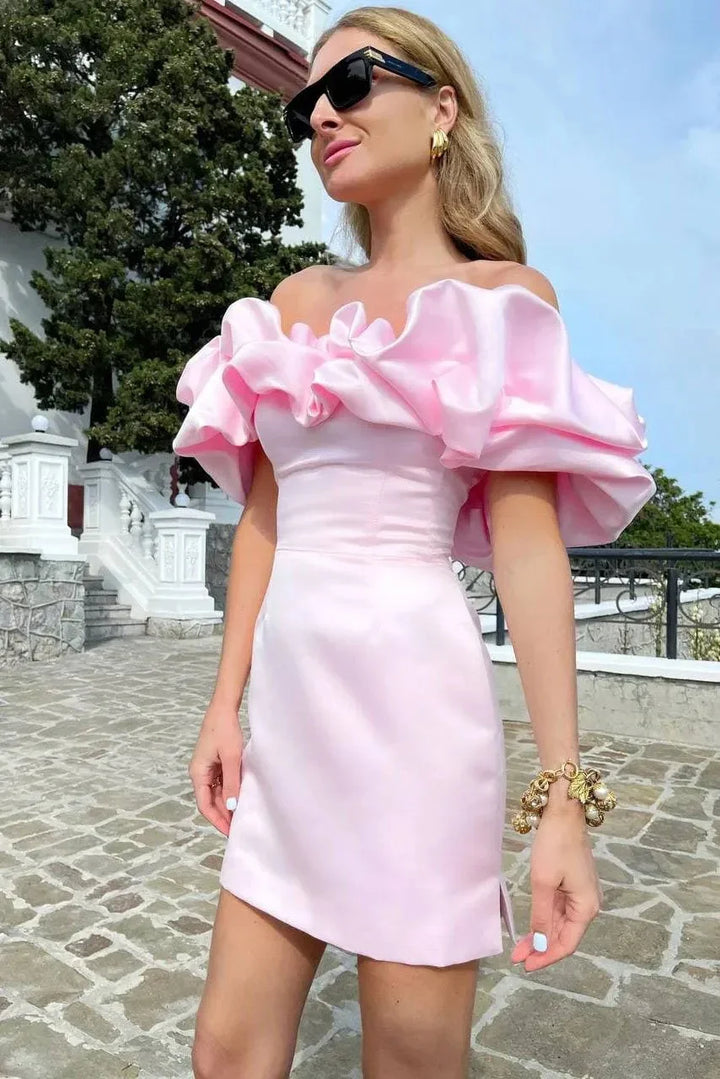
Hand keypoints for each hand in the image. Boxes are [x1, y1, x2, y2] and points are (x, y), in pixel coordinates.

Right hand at [187, 698, 243, 837]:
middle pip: (209, 801)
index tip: (230, 832)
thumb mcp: (231, 758)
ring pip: (215, 793)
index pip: (204, 805)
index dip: (217, 820)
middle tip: (238, 828)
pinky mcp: (215, 762)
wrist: (224, 707)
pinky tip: (240, 798)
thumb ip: (231, 783)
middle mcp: (199, 773)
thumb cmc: (225, 730)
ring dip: (226, 804)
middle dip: (222, 815)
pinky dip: (229, 792)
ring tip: (241, 816)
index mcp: (198, 773)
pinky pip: (220, 783)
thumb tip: (231, 806)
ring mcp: (207, 768)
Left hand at [510, 790, 601, 970]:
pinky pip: (559, 911)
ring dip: (542, 936)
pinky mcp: (572, 885)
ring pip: (560, 924)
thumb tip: (541, 945)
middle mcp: (588, 905)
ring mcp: (580, 895)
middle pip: (564, 935)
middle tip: (518, 958)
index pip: (567, 943)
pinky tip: (532, 928)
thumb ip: (542, 916)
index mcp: (586, 907)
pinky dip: (545, 920)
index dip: (547, 957)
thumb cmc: (555, 844)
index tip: (526, 965)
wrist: (564, 813)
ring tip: (520, 947)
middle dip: (541, 948)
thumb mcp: (543, 883)